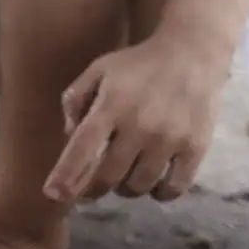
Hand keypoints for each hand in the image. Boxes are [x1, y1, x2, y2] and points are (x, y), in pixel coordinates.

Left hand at [44, 37, 229, 203]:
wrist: (191, 53)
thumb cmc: (138, 64)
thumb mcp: (98, 70)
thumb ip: (76, 100)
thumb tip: (70, 138)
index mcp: (111, 104)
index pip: (83, 147)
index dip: (66, 175)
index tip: (53, 195)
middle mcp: (140, 124)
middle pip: (109, 176)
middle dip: (94, 189)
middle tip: (90, 188)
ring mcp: (170, 138)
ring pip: (139, 186)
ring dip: (126, 189)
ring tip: (125, 176)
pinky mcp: (195, 148)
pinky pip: (174, 188)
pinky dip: (159, 193)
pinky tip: (153, 184)